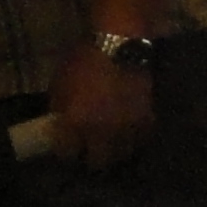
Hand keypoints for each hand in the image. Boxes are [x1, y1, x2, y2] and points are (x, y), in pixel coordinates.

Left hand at [45, 44, 154, 170]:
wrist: (121, 44)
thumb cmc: (84, 58)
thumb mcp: (61, 82)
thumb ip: (60, 109)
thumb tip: (60, 126)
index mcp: (75, 122)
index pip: (67, 153)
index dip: (65, 152)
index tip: (66, 149)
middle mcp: (101, 132)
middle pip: (97, 162)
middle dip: (91, 158)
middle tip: (89, 152)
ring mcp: (126, 130)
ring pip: (120, 155)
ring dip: (114, 151)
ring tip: (110, 144)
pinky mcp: (147, 122)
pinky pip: (139, 141)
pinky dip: (133, 140)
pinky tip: (128, 133)